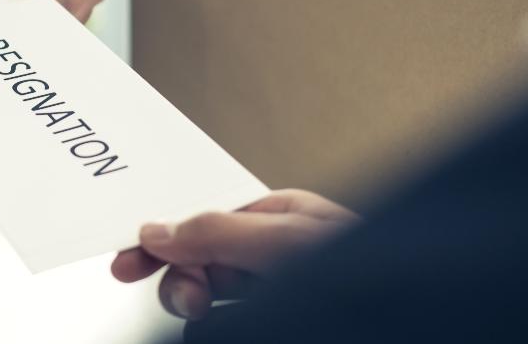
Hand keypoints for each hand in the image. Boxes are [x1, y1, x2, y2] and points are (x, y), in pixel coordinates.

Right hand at [110, 189, 357, 320]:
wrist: (414, 315)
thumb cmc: (374, 269)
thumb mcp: (287, 242)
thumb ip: (219, 232)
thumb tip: (161, 230)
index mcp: (279, 218)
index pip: (202, 218)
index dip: (161, 236)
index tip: (127, 260)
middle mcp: (273, 253)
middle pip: (197, 257)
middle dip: (178, 274)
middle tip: (181, 298)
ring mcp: (274, 292)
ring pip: (208, 293)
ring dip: (193, 300)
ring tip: (203, 312)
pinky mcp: (275, 320)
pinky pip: (226, 321)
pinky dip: (212, 322)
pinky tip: (213, 322)